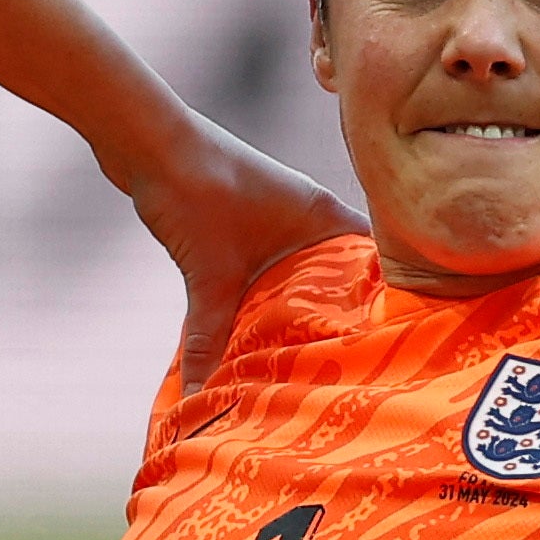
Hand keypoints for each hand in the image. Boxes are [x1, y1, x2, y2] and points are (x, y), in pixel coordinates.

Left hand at [122, 111, 361, 392]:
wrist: (145, 142)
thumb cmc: (193, 189)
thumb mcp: (209, 274)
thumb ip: (209, 337)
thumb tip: (202, 397)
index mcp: (321, 216)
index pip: (376, 261)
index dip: (387, 301)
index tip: (394, 344)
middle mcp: (307, 215)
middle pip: (338, 276)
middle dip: (340, 318)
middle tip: (350, 368)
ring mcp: (277, 218)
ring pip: (301, 274)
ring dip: (299, 310)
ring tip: (307, 360)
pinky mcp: (246, 225)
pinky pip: (270, 271)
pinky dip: (268, 299)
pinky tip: (259, 332)